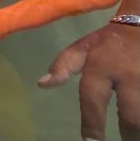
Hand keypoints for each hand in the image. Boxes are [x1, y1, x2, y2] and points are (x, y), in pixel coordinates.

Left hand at [38, 21, 139, 140]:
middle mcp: (128, 76)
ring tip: (133, 135)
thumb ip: (63, 66)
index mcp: (102, 66)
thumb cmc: (108, 41)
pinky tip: (139, 124)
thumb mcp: (83, 47)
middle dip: (130, 135)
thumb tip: (42, 84)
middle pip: (132, 116)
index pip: (93, 98)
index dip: (92, 123)